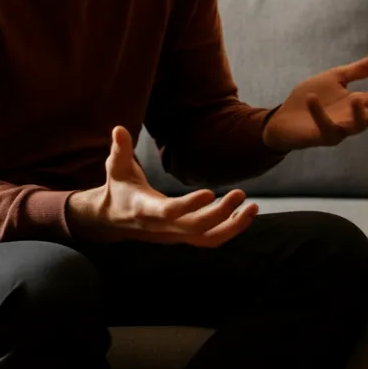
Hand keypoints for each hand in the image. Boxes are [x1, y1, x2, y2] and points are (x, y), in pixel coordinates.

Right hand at [67, 127, 257, 246]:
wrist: (114, 221)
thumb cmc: (119, 190)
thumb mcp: (116, 169)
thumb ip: (119, 150)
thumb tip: (118, 128)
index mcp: (146, 210)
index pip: (169, 212)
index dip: (188, 205)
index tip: (209, 193)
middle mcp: (163, 227)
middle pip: (195, 228)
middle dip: (220, 214)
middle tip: (241, 193)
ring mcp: (176, 235)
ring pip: (208, 239)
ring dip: (233, 226)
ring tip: (253, 207)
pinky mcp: (185, 237)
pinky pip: (212, 239)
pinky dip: (231, 228)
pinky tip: (246, 212)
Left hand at [262, 55, 367, 152]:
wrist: (283, 118)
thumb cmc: (310, 99)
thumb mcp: (336, 78)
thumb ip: (359, 71)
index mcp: (356, 104)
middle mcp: (351, 118)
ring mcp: (338, 129)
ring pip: (356, 127)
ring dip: (359, 115)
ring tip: (359, 99)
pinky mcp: (321, 136)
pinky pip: (324, 127)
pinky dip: (318, 113)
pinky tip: (313, 98)